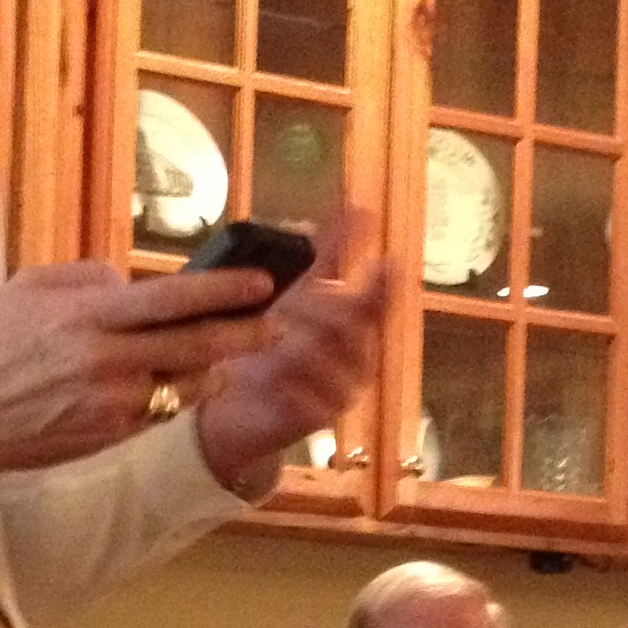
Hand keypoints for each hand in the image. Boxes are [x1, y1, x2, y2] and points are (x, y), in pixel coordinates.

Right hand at [0, 260, 276, 492]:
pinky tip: (188, 380)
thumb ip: (86, 277)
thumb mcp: (28, 287)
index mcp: (88, 315)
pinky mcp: (111, 435)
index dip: (225, 290)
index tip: (262, 281)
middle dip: (247, 334)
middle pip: (197, 344)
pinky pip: (163, 411)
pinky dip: (181, 393)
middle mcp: (107, 360)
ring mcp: (112, 403)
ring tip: (234, 350)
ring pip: (187, 383)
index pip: (172, 298)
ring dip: (216, 366)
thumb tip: (130, 279)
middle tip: (279, 324)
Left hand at [191, 218, 394, 497]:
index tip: (389, 260)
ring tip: (272, 338)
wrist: (239, 408)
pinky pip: (310, 400)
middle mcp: (357, 359)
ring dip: (297, 345)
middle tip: (288, 300)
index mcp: (355, 327)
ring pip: (328, 361)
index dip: (382, 283)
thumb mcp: (293, 295)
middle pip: (348, 327)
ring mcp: (341, 391)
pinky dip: (288, 385)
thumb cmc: (271, 345)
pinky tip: (269, 377)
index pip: (376, 302)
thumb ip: (328, 255)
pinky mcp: (318, 421)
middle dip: (318, 307)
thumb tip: (355, 206)